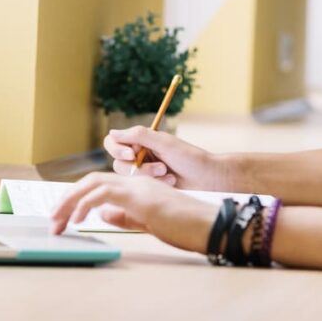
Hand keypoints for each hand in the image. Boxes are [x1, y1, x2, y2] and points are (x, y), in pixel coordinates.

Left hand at [49, 172, 216, 252]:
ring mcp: (137, 186)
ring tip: (58, 220)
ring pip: (92, 183)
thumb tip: (102, 214)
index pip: (101, 184)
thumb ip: (125, 215)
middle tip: (53, 219)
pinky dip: (84, 204)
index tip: (65, 214)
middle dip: (67, 199)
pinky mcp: (138, 196)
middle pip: (91, 180)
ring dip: (70, 201)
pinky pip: (102, 194)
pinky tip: (77, 219)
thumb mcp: (148, 221)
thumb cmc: (185, 226)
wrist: (207, 224)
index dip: (79, 196)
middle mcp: (136, 181)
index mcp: (139, 187)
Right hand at [104, 126, 225, 189]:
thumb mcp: (164, 143)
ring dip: (149, 176)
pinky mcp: (149, 186)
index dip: (117, 149)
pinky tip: (171, 182)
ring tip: (168, 175)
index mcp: (142, 141)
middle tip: (161, 168)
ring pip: (128, 177)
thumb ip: (139, 135)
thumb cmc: (190, 157)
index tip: (132, 155)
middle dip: (140, 168)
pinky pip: (140, 188)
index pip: (113, 142)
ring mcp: (144, 171)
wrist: (208, 177)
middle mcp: (140, 155)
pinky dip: (155, 184)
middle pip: (118, 163)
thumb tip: (113, 132)